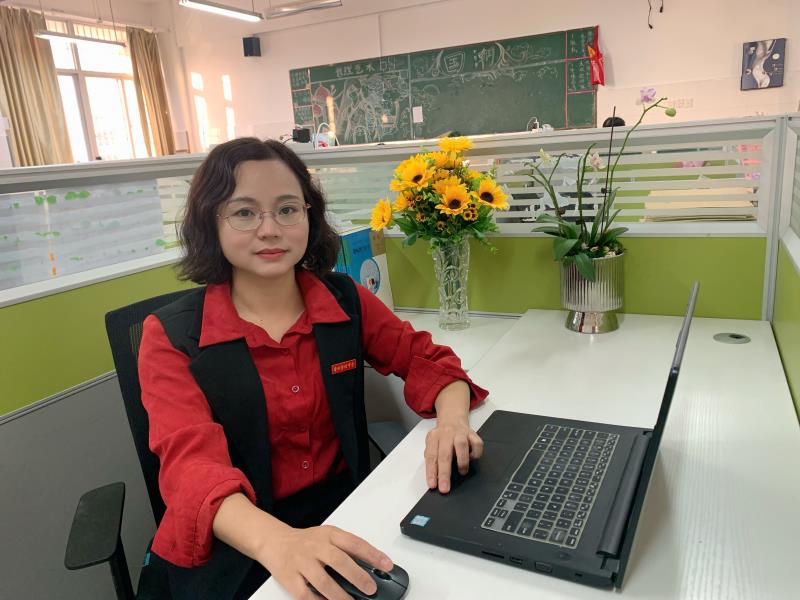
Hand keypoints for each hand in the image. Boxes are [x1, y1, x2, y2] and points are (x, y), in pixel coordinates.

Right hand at [258, 524, 392, 599]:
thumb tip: (371, 566)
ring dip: (340, 595)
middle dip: (358, 576)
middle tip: (371, 588)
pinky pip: (306, 594)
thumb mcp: (327, 536)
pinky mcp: (290, 578)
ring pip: (323, 581)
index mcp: (329, 535)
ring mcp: (302, 563)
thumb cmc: (306, 541)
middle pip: (339, 560)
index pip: (354, 543)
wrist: (274, 541)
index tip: (387, 564)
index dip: (372, 554)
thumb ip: (347, 548)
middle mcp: (316, 547)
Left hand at [424, 418, 483, 493]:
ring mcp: (460, 433)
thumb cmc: (442, 437)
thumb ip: (432, 457)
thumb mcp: (432, 444)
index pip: (431, 456)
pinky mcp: (473, 434)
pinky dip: (475, 454)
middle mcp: (446, 434)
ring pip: (461, 446)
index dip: (431, 472)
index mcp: (434, 437)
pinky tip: (471, 458)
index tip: (433, 485)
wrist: (452, 419)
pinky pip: (477, 444)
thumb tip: (434, 477)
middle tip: (445, 487)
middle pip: (444, 454)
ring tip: (462, 472)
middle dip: (445, 473)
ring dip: (461, 461)